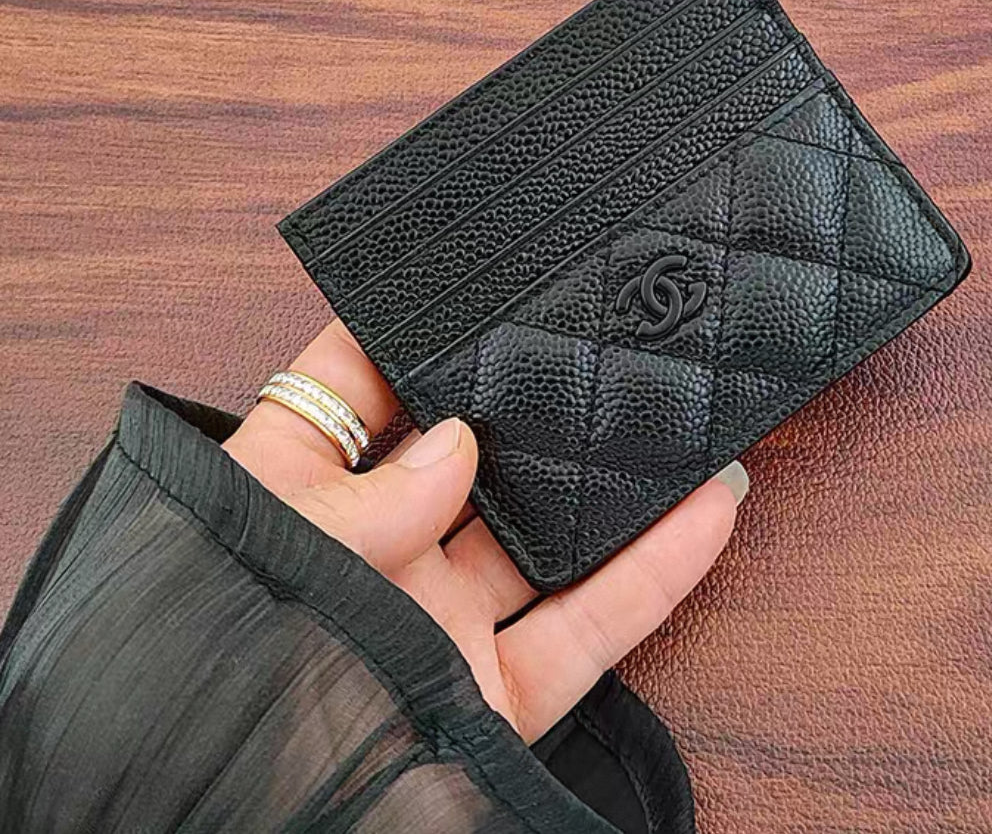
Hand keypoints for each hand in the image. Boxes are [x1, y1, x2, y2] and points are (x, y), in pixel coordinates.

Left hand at [223, 320, 745, 743]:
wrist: (234, 820)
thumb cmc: (211, 671)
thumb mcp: (272, 547)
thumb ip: (365, 498)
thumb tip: (455, 446)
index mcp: (289, 503)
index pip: (342, 392)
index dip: (395, 334)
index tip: (462, 282)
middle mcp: (373, 555)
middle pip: (464, 460)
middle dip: (520, 406)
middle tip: (586, 338)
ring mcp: (440, 623)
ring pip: (546, 539)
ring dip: (612, 482)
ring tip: (671, 412)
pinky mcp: (497, 693)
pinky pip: (591, 626)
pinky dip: (655, 573)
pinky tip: (710, 509)